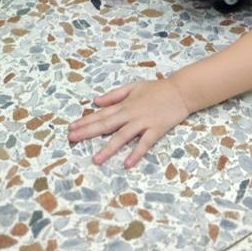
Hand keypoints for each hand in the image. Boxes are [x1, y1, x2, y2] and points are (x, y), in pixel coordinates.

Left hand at [68, 79, 190, 167]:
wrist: (181, 91)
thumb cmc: (157, 88)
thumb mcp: (133, 86)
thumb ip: (114, 95)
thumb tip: (96, 101)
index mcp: (125, 104)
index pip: (101, 114)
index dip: (85, 121)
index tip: (71, 128)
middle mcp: (131, 114)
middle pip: (106, 124)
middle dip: (88, 132)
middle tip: (72, 139)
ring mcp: (143, 122)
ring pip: (122, 136)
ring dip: (108, 148)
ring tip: (95, 159)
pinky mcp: (156, 130)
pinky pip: (144, 143)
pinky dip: (136, 153)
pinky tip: (127, 164)